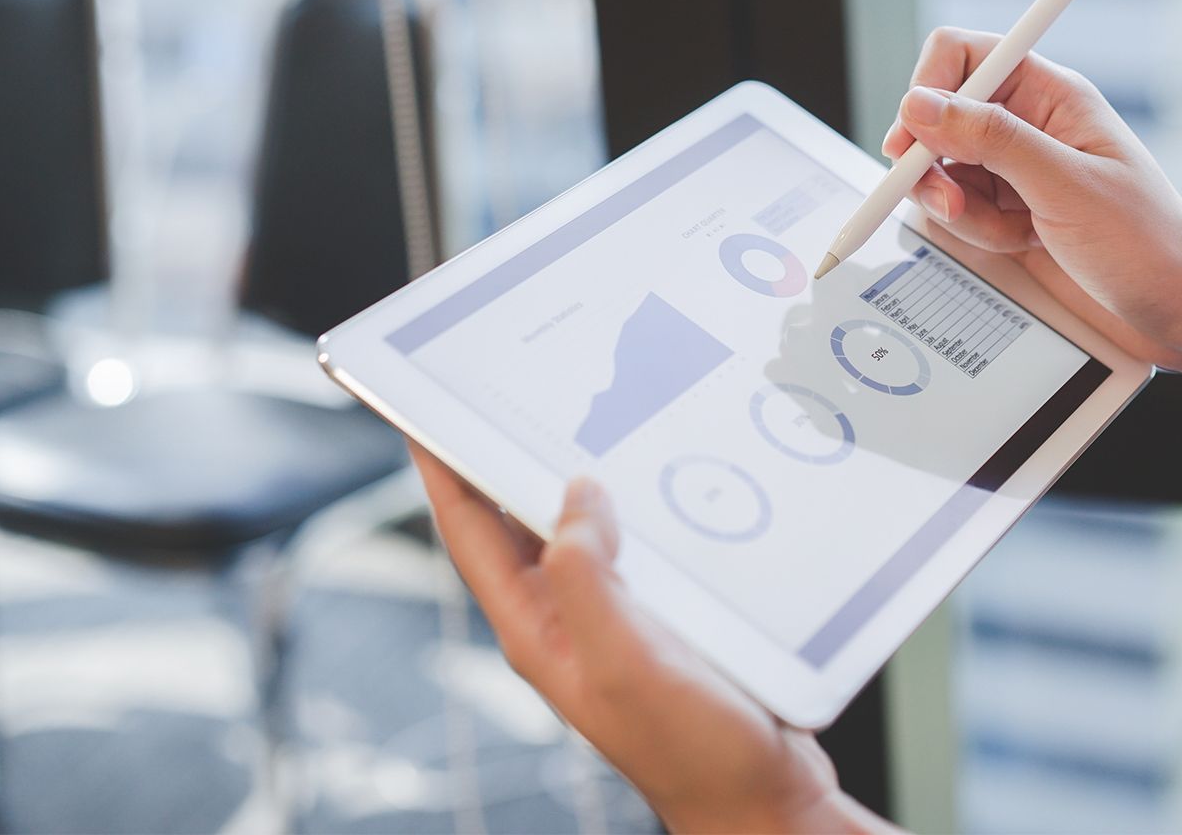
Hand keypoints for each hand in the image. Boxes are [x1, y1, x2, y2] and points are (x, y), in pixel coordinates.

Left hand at [410, 444, 890, 833]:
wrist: (761, 800)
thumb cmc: (694, 751)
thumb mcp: (627, 664)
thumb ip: (590, 581)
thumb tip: (574, 496)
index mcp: (539, 630)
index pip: (470, 533)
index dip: (441, 468)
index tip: (420, 407)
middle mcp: (565, 620)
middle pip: (514, 522)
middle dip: (502, 456)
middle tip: (502, 387)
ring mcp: (610, 618)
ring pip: (576, 528)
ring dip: (572, 474)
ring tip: (572, 411)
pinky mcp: (657, 616)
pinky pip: (630, 542)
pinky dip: (633, 503)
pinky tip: (656, 475)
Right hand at [882, 27, 1181, 369]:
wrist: (1175, 306)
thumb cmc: (1147, 241)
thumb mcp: (1066, 185)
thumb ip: (991, 140)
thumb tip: (920, 106)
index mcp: (1049, 94)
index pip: (963, 55)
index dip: (927, 89)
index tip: (912, 139)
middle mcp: (1026, 125)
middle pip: (938, 117)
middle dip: (933, 163)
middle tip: (952, 201)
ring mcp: (1013, 169)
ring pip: (941, 170)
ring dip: (960, 208)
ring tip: (1009, 232)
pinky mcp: (1005, 210)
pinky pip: (957, 210)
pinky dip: (976, 234)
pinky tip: (1019, 245)